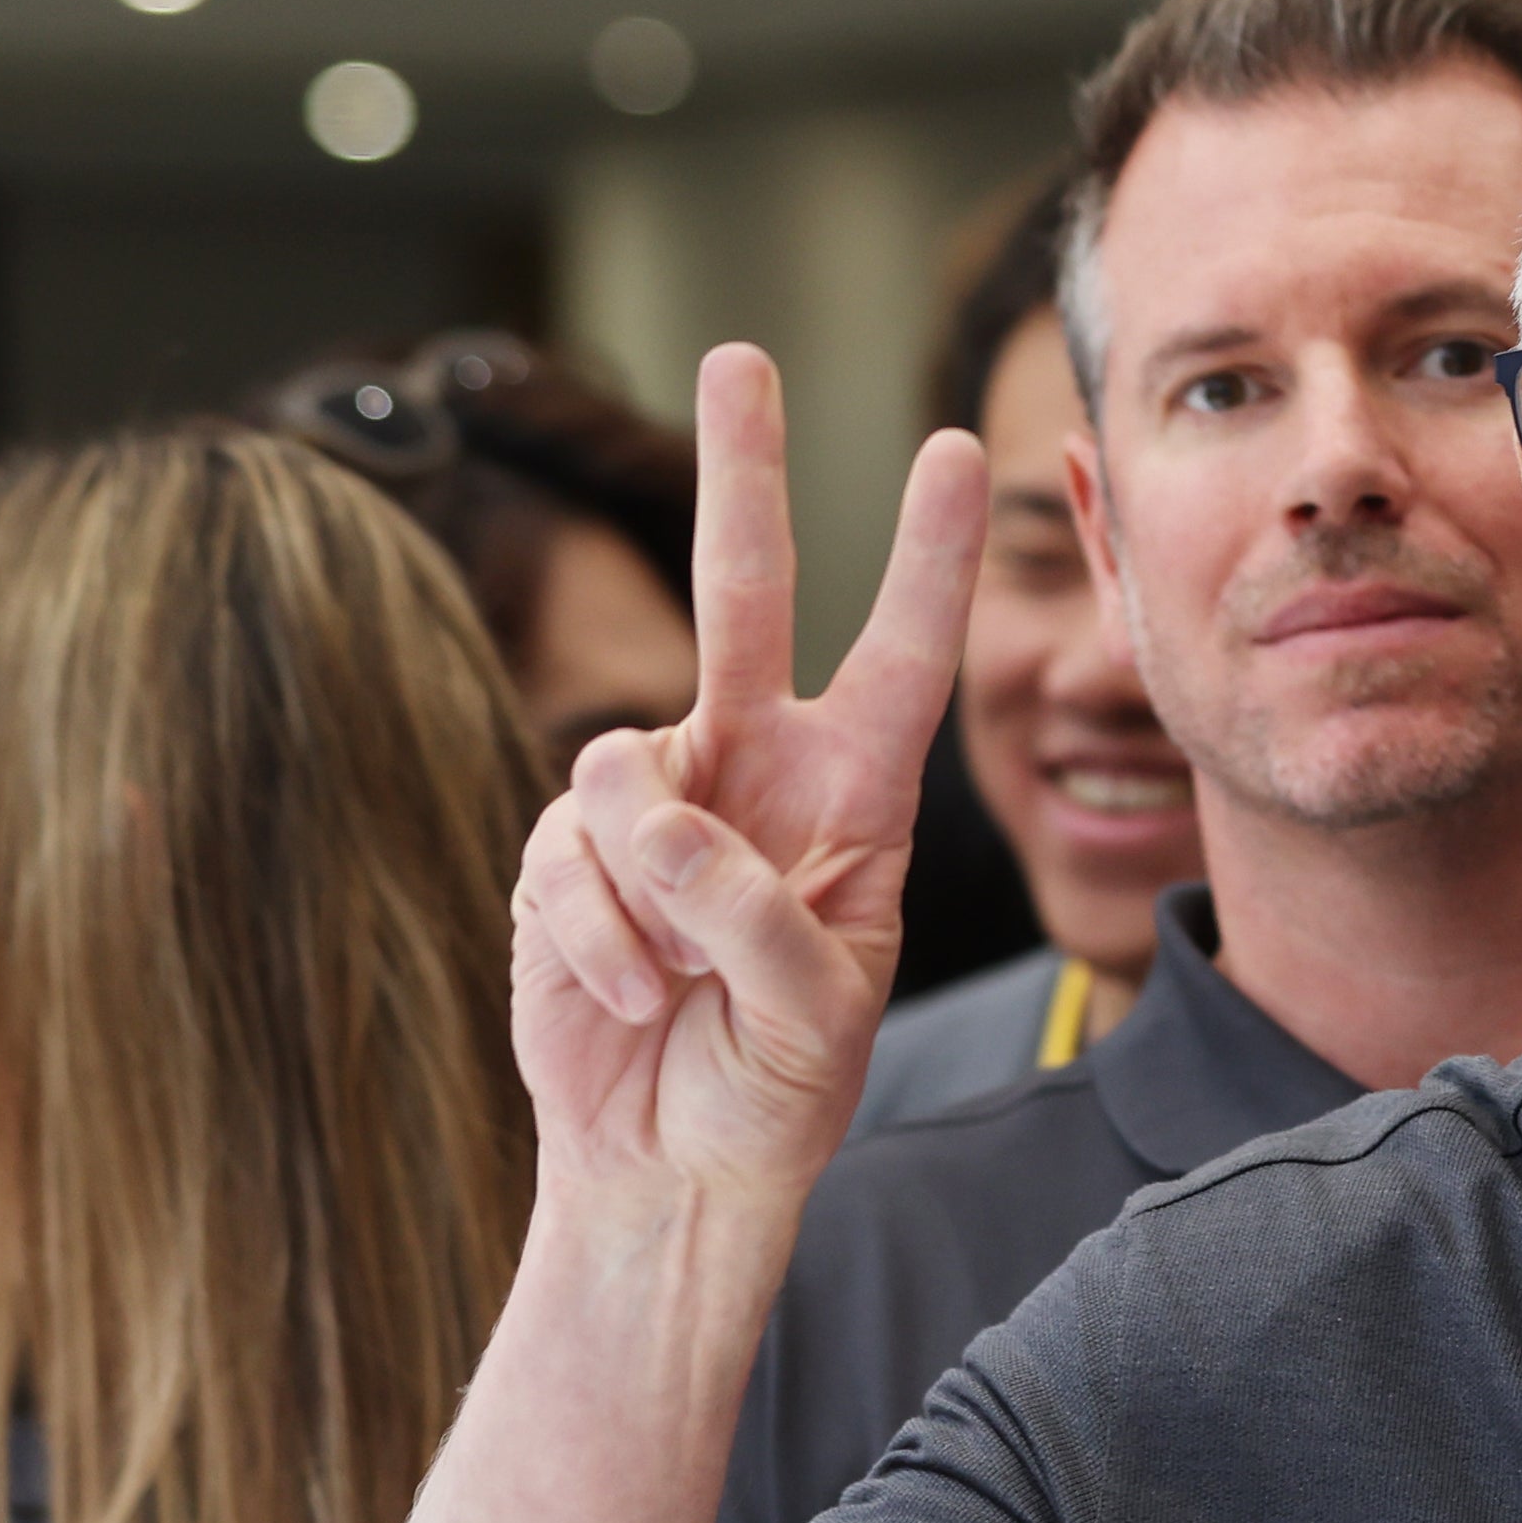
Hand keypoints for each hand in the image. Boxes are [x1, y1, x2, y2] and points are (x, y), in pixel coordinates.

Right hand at [514, 342, 987, 1210]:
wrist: (677, 1168)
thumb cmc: (777, 1088)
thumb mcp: (814, 1008)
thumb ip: (748, 907)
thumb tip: (644, 812)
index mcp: (854, 797)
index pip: (901, 656)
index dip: (925, 558)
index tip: (960, 451)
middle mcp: (752, 770)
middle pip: (742, 591)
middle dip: (744, 470)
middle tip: (743, 355)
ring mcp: (651, 804)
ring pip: (622, 770)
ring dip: (651, 898)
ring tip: (683, 988)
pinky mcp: (561, 856)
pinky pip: (566, 861)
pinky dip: (601, 943)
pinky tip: (631, 1001)